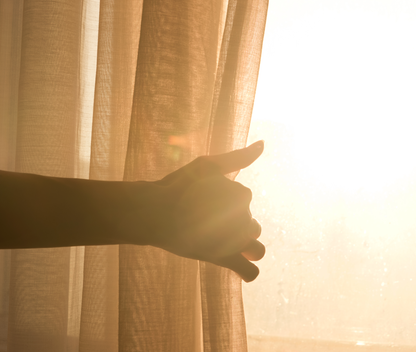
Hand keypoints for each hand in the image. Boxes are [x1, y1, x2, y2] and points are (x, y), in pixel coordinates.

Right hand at [148, 141, 265, 281]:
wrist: (153, 212)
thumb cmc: (178, 186)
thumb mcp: (208, 165)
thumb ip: (237, 158)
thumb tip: (262, 144)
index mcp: (241, 195)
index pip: (245, 202)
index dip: (226, 203)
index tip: (204, 204)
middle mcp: (243, 217)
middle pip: (252, 227)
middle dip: (236, 227)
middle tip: (206, 224)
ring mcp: (234, 240)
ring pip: (257, 249)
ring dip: (246, 248)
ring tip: (220, 243)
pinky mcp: (223, 259)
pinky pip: (249, 271)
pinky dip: (248, 271)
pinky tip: (241, 267)